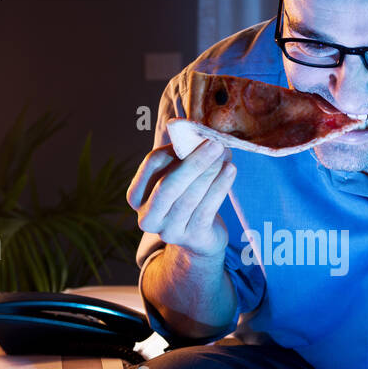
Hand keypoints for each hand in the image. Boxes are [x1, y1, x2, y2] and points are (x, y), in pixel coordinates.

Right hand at [126, 128, 235, 258]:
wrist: (199, 237)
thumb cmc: (186, 197)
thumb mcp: (177, 177)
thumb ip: (180, 156)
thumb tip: (196, 130)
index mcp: (136, 196)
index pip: (152, 164)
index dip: (174, 147)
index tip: (197, 135)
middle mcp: (147, 217)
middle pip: (169, 185)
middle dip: (194, 162)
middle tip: (216, 144)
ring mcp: (168, 231)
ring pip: (190, 197)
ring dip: (210, 172)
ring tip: (225, 155)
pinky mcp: (192, 238)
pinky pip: (207, 209)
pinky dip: (220, 187)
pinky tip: (230, 171)